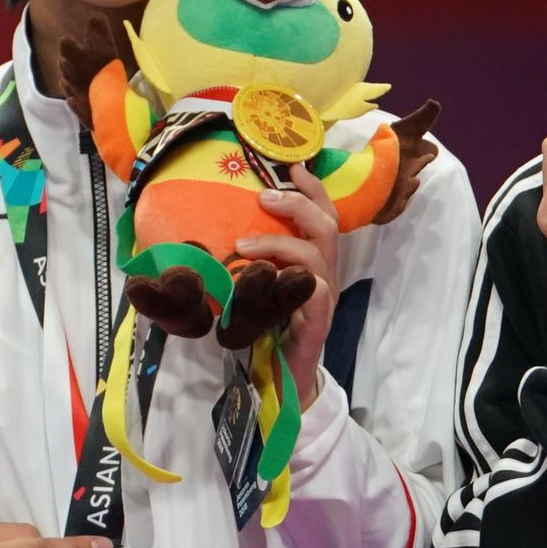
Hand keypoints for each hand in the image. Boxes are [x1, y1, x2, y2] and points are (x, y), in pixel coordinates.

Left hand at [236, 174, 340, 405]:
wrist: (283, 382)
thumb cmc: (267, 331)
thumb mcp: (257, 288)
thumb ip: (251, 263)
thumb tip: (220, 234)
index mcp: (314, 263)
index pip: (322, 216)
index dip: (311, 189)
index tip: (291, 166)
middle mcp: (324, 275)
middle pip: (326, 226)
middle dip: (297, 205)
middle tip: (264, 198)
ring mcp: (324, 298)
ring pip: (317, 256)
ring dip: (280, 243)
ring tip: (243, 245)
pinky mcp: (317, 323)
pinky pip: (315, 292)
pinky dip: (293, 281)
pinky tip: (265, 280)